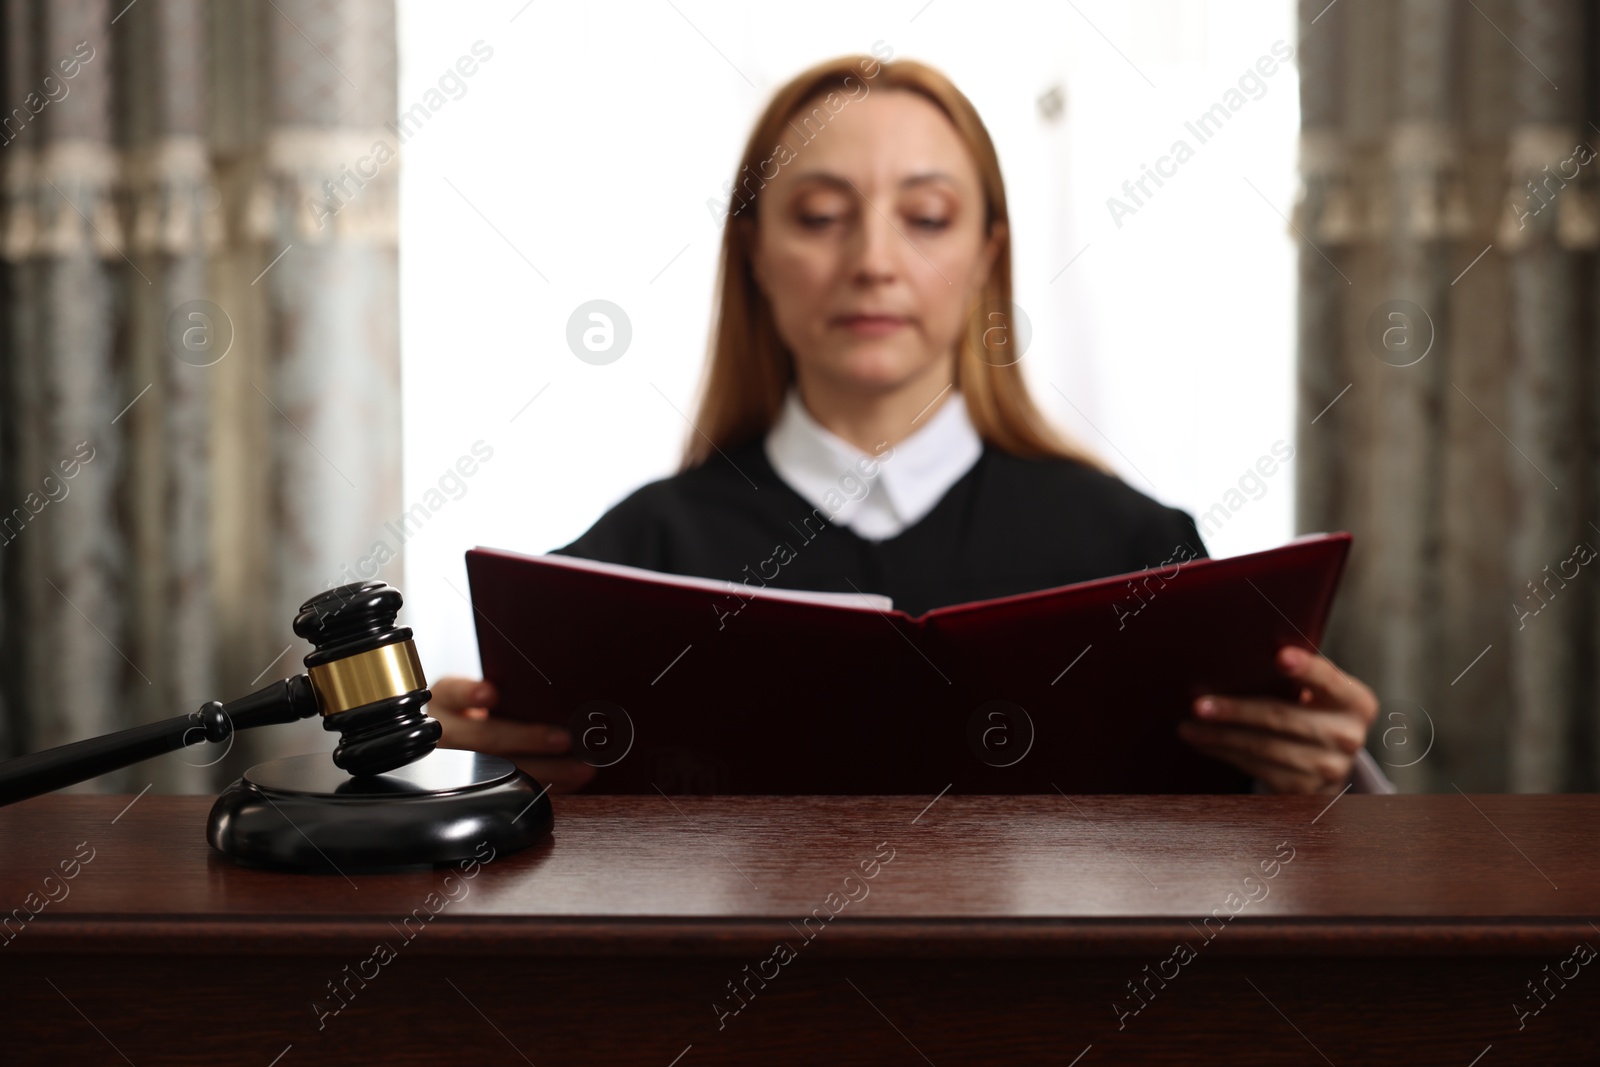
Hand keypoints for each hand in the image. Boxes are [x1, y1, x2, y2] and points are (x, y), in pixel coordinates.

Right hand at [429, 676, 595, 792]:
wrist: (456, 736)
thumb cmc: (478, 708)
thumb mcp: (479, 692)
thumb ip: (506, 689)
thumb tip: (555, 692)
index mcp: (446, 701)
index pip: (453, 693)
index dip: (470, 694)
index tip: (491, 694)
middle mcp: (447, 733)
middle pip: (484, 738)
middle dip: (527, 739)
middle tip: (565, 739)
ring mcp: (459, 764)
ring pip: (501, 771)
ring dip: (547, 771)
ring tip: (581, 767)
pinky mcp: (478, 787)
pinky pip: (512, 790)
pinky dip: (547, 786)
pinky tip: (571, 780)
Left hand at [1177, 646, 1378, 793]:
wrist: (1329, 762)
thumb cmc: (1313, 710)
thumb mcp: (1319, 692)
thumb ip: (1298, 675)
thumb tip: (1238, 656)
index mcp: (1356, 701)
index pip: (1327, 679)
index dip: (1304, 669)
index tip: (1279, 657)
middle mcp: (1348, 736)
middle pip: (1282, 717)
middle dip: (1236, 711)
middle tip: (1198, 705)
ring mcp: (1329, 767)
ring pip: (1263, 747)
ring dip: (1220, 737)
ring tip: (1189, 727)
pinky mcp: (1305, 789)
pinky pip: (1257, 768)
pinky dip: (1226, 753)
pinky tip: (1205, 742)